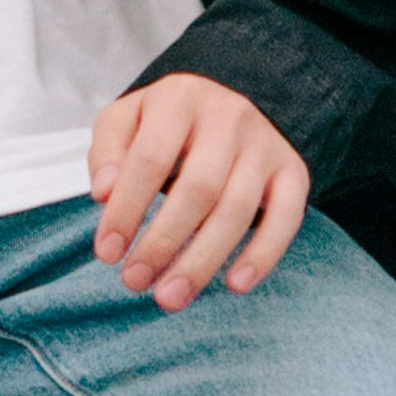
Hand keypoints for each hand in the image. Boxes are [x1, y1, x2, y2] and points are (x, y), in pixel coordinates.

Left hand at [88, 74, 310, 310]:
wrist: (228, 101)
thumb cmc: (166, 122)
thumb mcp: (126, 120)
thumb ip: (107, 152)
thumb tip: (103, 193)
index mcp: (180, 98)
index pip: (150, 158)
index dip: (126, 210)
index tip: (106, 253)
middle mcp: (229, 116)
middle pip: (198, 188)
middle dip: (163, 242)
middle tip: (135, 281)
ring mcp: (264, 145)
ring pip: (237, 210)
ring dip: (203, 261)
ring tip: (170, 296)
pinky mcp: (292, 172)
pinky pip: (286, 218)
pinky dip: (263, 255)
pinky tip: (235, 285)